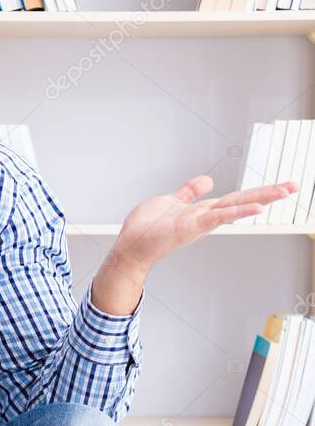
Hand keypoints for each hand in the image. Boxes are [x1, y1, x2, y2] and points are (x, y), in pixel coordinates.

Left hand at [90, 175, 297, 316]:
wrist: (130, 246)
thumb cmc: (147, 228)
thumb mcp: (171, 202)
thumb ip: (189, 192)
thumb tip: (208, 180)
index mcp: (202, 211)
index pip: (234, 198)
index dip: (257, 191)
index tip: (281, 186)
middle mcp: (205, 217)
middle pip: (241, 201)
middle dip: (268, 193)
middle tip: (295, 186)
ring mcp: (199, 223)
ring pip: (235, 207)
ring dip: (260, 198)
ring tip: (284, 191)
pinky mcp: (190, 227)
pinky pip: (217, 217)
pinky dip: (237, 212)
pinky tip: (255, 208)